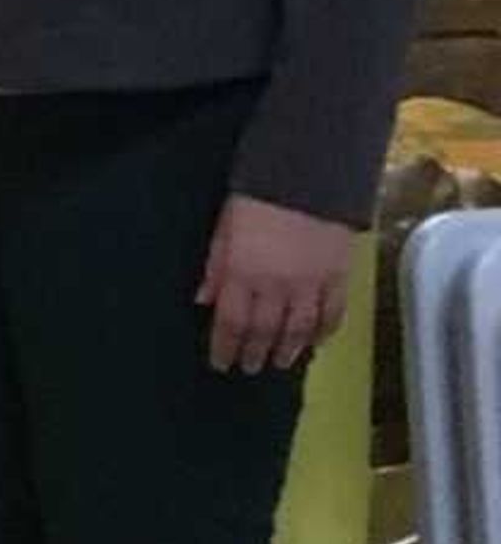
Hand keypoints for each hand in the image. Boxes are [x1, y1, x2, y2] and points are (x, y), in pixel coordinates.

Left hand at [199, 194, 358, 374]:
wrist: (309, 176)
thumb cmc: (258, 198)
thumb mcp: (224, 229)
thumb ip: (215, 268)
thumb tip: (203, 300)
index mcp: (243, 274)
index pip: (231, 323)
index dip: (225, 348)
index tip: (221, 363)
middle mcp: (277, 286)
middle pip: (265, 331)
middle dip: (255, 353)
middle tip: (250, 368)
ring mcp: (311, 284)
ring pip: (300, 329)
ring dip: (289, 349)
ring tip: (281, 361)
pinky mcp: (339, 276)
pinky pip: (332, 313)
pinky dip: (324, 331)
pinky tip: (317, 342)